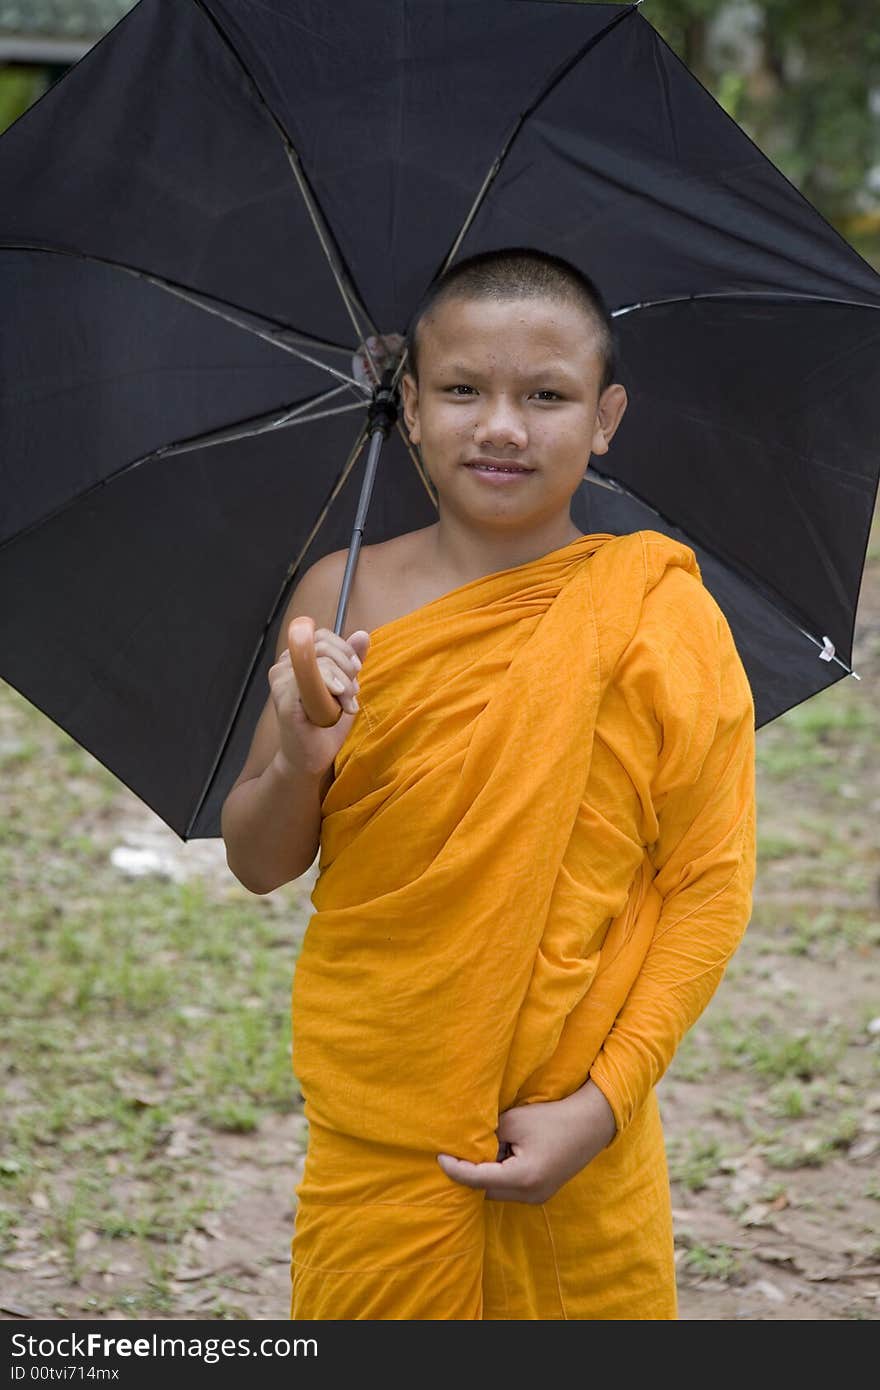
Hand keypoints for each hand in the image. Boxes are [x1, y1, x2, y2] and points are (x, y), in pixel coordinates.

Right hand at [269, 627, 369, 777]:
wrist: (311, 756)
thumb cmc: (324, 722)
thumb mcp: (344, 686)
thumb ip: (350, 661)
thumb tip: (362, 634)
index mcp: (295, 659)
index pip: (321, 636)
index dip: (344, 649)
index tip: (356, 669)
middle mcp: (283, 666)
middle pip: (322, 646)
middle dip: (346, 667)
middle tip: (353, 692)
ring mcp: (280, 681)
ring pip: (320, 662)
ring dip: (343, 681)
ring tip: (348, 703)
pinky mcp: (282, 698)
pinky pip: (311, 680)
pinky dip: (330, 687)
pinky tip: (338, 703)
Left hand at [436, 1081, 615, 1204]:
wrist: (591, 1123)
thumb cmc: (552, 1118)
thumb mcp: (514, 1121)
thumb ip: (488, 1136)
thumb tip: (468, 1145)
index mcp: (523, 1177)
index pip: (478, 1179)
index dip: (455, 1169)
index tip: (439, 1157)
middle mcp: (530, 1194)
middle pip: (487, 1190)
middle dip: (472, 1173)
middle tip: (457, 1152)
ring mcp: (538, 1196)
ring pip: (499, 1191)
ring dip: (488, 1173)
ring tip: (484, 1148)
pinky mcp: (543, 1191)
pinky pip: (512, 1188)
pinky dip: (502, 1174)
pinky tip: (501, 1153)